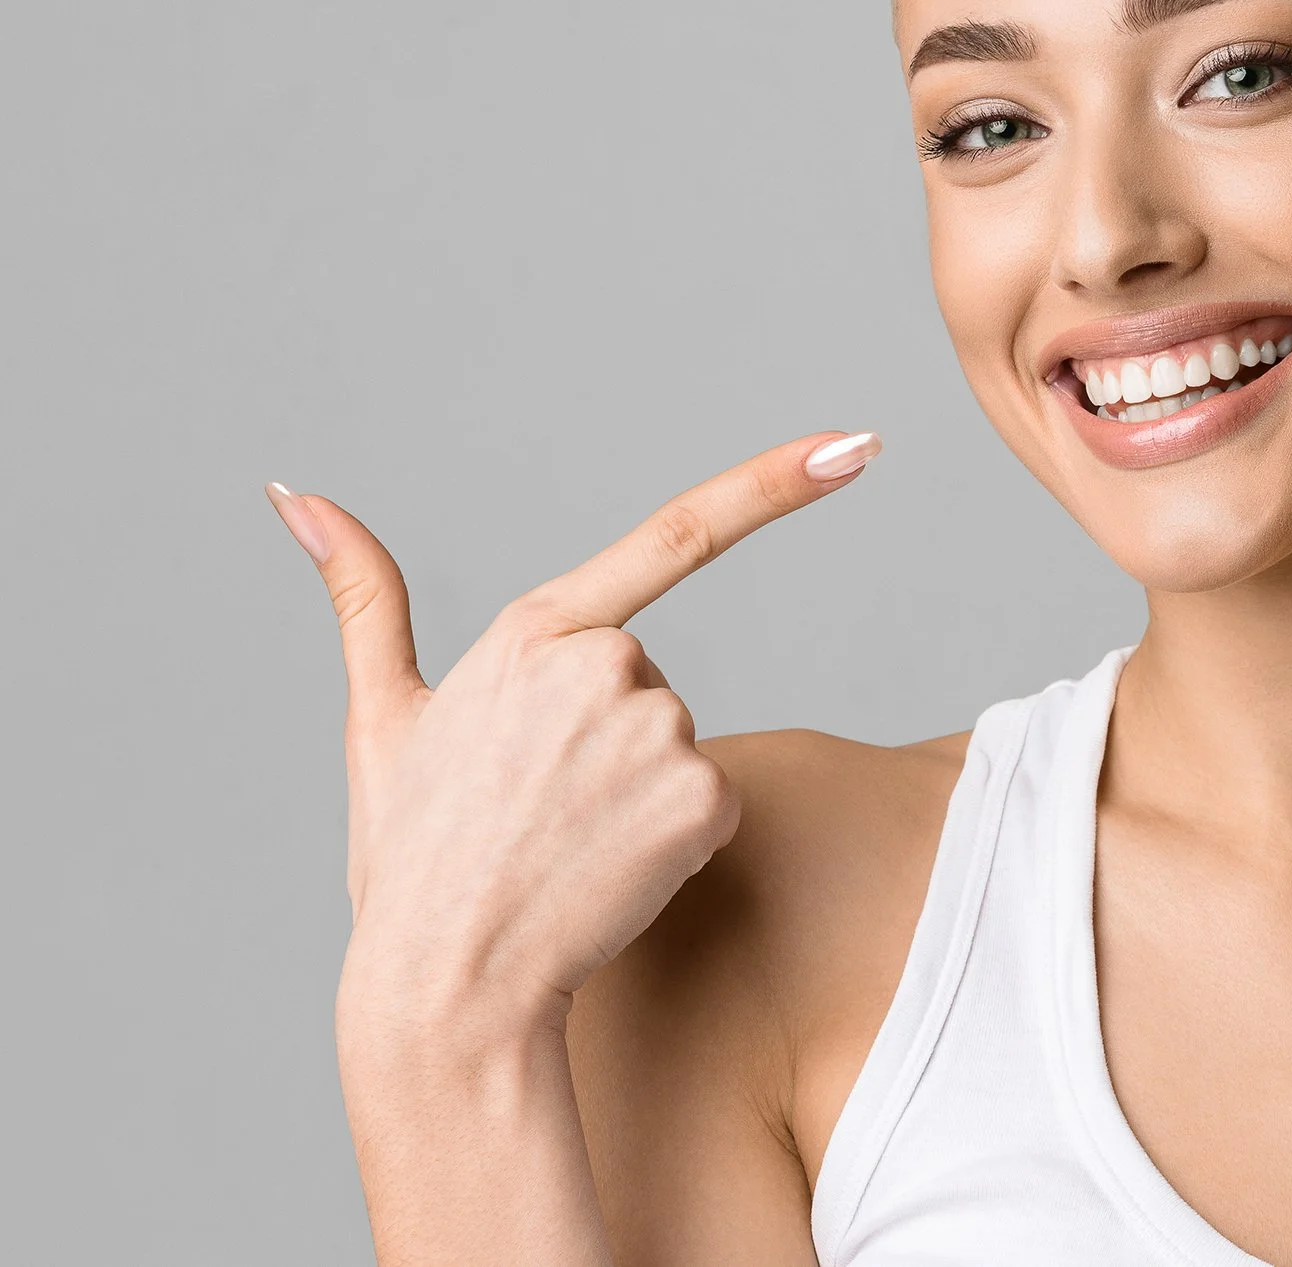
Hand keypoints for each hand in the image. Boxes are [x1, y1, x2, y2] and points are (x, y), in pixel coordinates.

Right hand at [266, 430, 881, 1028]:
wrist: (447, 987)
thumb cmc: (412, 858)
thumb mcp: (381, 720)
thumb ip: (362, 598)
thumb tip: (297, 494)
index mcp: (535, 630)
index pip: (678, 533)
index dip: (776, 482)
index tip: (854, 444)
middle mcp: (607, 664)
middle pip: (648, 682)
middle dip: (607, 737)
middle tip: (538, 809)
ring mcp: (660, 730)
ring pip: (677, 746)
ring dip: (636, 794)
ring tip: (562, 845)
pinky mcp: (702, 797)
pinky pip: (712, 804)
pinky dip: (673, 842)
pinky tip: (608, 874)